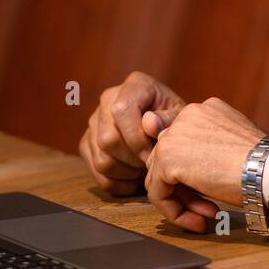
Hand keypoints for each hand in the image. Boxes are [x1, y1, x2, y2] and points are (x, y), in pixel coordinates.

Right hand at [78, 71, 184, 195]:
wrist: (165, 128)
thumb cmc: (175, 121)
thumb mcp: (181, 117)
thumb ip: (168, 119)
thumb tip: (149, 124)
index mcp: (134, 85)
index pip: (120, 110)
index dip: (136, 138)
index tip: (153, 154)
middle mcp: (108, 99)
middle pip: (108, 139)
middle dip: (133, 159)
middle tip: (151, 163)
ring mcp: (94, 121)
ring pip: (101, 159)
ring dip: (126, 173)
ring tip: (144, 169)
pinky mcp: (88, 142)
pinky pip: (95, 171)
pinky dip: (116, 183)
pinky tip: (133, 179)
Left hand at [142, 97, 265, 232]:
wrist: (268, 168)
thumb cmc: (262, 163)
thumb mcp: (233, 148)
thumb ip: (209, 151)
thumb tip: (190, 172)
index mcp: (204, 111)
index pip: (184, 143)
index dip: (193, 172)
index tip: (208, 192)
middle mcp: (186, 115)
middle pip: (170, 159)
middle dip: (187, 190)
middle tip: (206, 209)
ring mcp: (174, 134)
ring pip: (161, 176)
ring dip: (182, 202)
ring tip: (204, 218)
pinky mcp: (167, 158)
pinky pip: (158, 191)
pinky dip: (173, 211)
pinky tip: (197, 221)